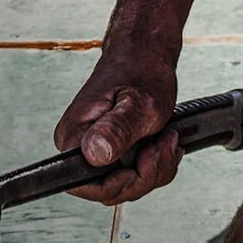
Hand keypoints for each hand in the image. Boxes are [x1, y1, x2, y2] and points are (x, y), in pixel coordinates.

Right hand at [55, 47, 181, 204]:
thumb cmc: (141, 69)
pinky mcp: (113, 149)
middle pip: (111, 190)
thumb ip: (118, 130)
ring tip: (168, 136)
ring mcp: (96, 149)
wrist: (146, 52)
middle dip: (147, 174)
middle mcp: (79, 147)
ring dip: (156, 166)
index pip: (87, 187)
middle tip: (164, 141)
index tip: (145, 158)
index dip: (121, 184)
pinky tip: (166, 141)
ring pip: (128, 184)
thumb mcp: (140, 103)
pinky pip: (135, 173)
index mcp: (74, 138)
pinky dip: (157, 162)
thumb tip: (95, 154)